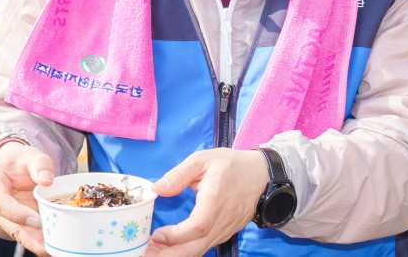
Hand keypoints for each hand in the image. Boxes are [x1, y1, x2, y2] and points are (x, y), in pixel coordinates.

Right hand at [0, 141, 53, 254]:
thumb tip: (47, 180)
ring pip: (15, 232)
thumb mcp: (30, 155)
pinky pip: (22, 234)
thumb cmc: (19, 161)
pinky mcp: (10, 223)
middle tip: (47, 245)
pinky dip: (36, 241)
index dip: (17, 213)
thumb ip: (39, 164)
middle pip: (7, 223)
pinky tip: (50, 247)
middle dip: (28, 236)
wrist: (12, 166)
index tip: (36, 220)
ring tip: (51, 249)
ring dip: (33, 242)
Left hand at [146, 149, 269, 255]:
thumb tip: (156, 188)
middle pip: (196, 247)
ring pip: (199, 250)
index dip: (177, 235)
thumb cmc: (230, 165)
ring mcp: (225, 230)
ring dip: (175, 253)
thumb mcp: (202, 160)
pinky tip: (169, 248)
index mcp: (215, 200)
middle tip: (147, 252)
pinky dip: (185, 250)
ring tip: (152, 251)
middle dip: (170, 254)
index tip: (157, 234)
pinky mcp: (224, 234)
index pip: (198, 226)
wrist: (260, 175)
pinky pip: (204, 246)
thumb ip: (178, 174)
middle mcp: (222, 221)